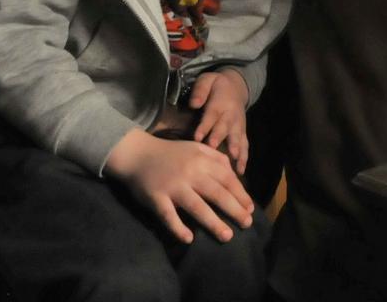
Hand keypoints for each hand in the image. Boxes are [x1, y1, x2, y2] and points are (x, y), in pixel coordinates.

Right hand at [105, 127, 253, 243]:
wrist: (136, 154)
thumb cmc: (170, 153)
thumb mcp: (195, 148)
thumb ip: (216, 158)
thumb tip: (234, 174)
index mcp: (201, 160)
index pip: (226, 179)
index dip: (240, 194)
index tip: (250, 209)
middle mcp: (190, 173)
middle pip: (216, 193)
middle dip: (234, 209)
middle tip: (247, 224)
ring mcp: (173, 186)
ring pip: (196, 206)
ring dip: (213, 222)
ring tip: (227, 236)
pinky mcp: (156, 198)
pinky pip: (168, 216)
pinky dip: (178, 228)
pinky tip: (189, 239)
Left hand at [190, 68, 249, 172]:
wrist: (236, 86)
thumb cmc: (216, 85)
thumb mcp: (207, 80)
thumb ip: (200, 90)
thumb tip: (194, 104)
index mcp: (219, 103)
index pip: (211, 116)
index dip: (205, 126)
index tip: (198, 138)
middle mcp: (230, 116)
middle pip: (224, 128)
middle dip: (219, 139)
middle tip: (214, 149)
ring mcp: (238, 125)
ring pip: (237, 139)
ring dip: (235, 152)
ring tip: (233, 165)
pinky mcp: (243, 132)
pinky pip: (245, 145)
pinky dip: (244, 158)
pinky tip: (241, 171)